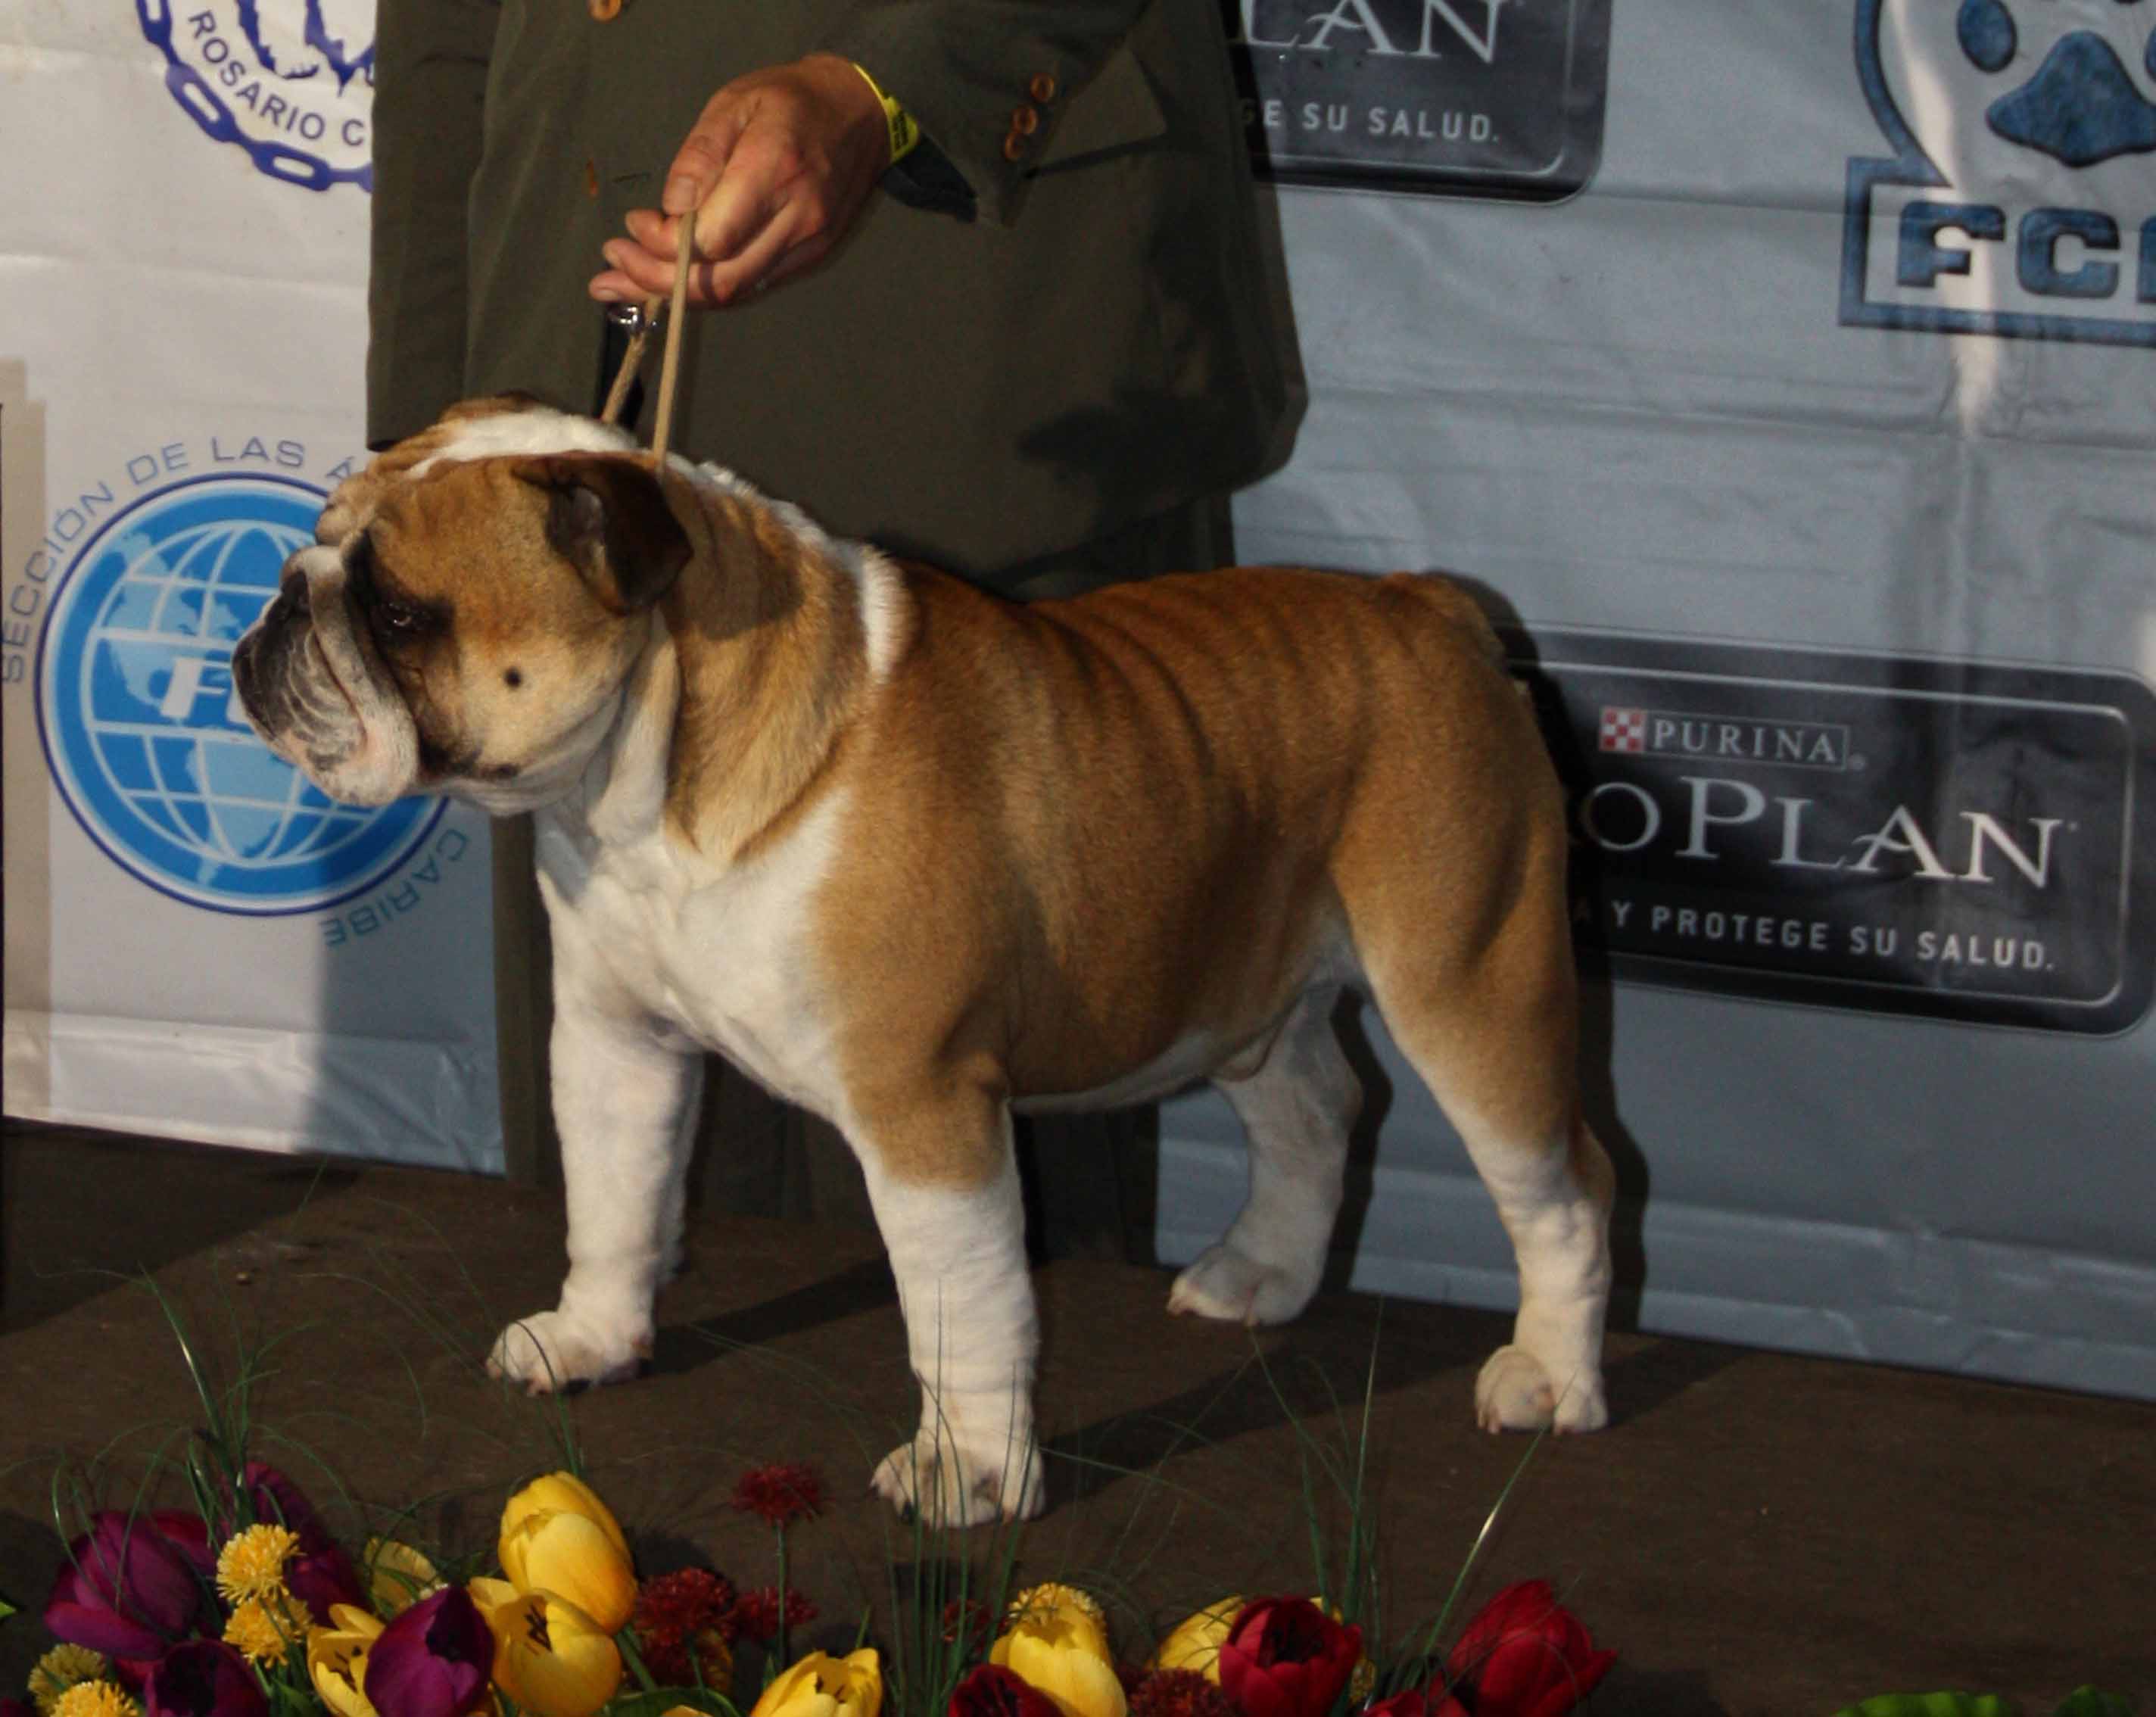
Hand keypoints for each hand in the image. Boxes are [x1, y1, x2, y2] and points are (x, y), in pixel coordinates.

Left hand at [589, 53, 888, 307]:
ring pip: (734, 292)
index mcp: (774, 171)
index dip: (663, 244)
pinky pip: (750, 286)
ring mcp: (807, 245)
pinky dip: (706, 289)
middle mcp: (796, 219)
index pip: (712, 237)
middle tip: (612, 270)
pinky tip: (672, 280)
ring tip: (624, 283)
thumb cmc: (790, 101)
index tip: (633, 224)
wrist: (859, 115)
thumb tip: (671, 209)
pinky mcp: (810, 258)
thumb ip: (699, 157)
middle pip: (720, 279)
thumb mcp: (733, 104)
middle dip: (657, 281)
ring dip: (675, 295)